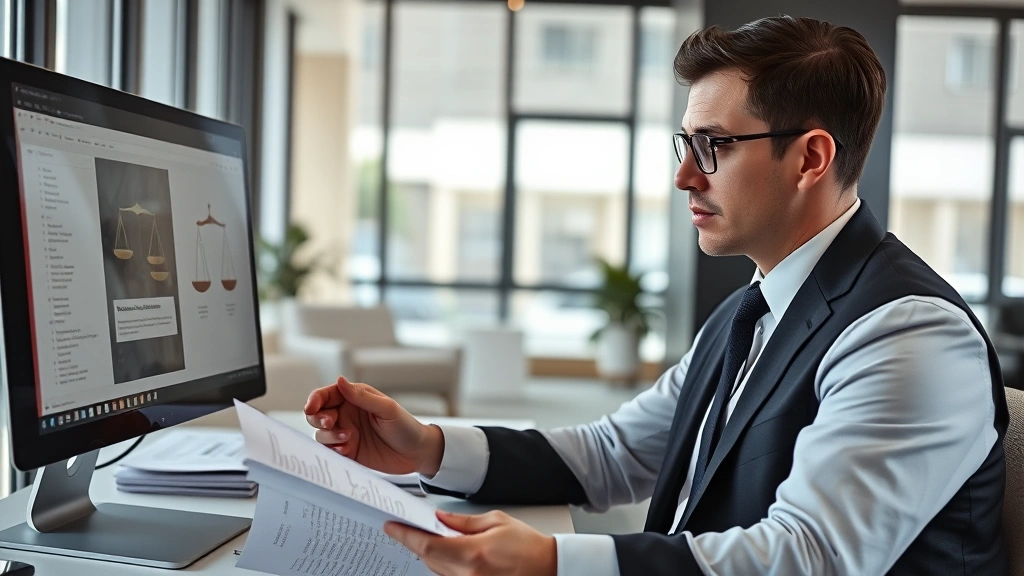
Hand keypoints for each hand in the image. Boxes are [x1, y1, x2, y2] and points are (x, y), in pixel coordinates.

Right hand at [304, 376, 444, 475]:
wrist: (416, 453)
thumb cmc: (405, 426)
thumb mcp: (387, 409)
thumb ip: (362, 397)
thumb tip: (340, 380)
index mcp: (354, 398)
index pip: (326, 395)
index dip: (314, 400)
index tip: (312, 407)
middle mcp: (346, 415)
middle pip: (317, 414)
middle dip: (318, 418)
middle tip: (330, 423)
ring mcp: (345, 434)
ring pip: (321, 434)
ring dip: (328, 436)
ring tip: (348, 438)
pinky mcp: (347, 452)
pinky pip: (330, 451)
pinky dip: (333, 450)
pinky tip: (346, 450)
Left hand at [384, 510, 557, 575]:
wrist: (549, 569)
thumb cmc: (528, 546)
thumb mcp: (496, 521)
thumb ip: (464, 521)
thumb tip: (441, 518)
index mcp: (473, 554)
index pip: (427, 545)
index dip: (405, 536)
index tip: (391, 527)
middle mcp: (468, 575)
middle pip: (428, 558)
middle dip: (417, 541)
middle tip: (409, 526)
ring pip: (436, 570)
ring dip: (430, 553)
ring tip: (432, 536)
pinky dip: (444, 564)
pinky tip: (448, 552)